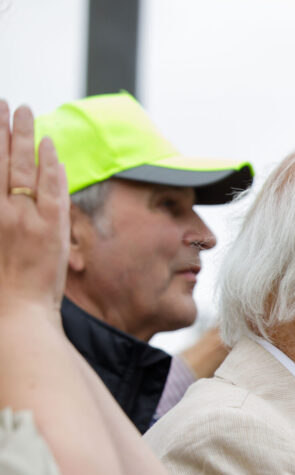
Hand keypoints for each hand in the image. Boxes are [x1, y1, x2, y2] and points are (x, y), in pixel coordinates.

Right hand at [0, 101, 69, 318]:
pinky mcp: (52, 227)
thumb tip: (0, 188)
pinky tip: (50, 145)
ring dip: (24, 134)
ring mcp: (25, 215)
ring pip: (24, 164)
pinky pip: (53, 187)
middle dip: (0, 125)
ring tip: (24, 111)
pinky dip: (51, 163)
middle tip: (4, 102)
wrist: (11, 316)